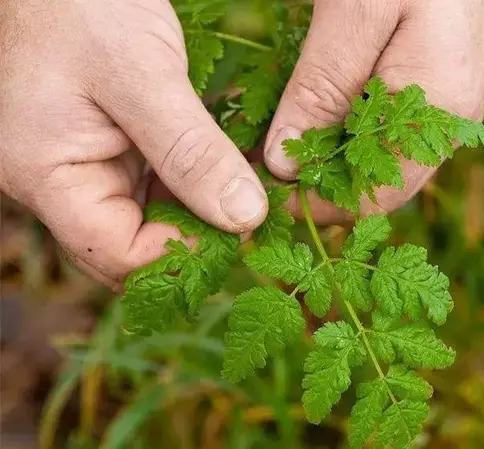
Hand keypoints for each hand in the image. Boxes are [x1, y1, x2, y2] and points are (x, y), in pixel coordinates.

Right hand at [0, 0, 267, 287]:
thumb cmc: (80, 5)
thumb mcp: (142, 76)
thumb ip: (191, 153)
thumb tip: (245, 217)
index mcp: (49, 177)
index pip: (119, 255)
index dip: (183, 253)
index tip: (242, 226)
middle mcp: (65, 183)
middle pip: (136, 243)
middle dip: (196, 235)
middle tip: (255, 212)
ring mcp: (88, 165)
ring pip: (154, 214)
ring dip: (204, 206)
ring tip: (253, 187)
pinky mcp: (113, 146)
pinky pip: (159, 180)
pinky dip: (197, 177)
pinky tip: (234, 164)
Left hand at [263, 0, 483, 223]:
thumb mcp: (358, 11)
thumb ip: (322, 90)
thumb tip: (284, 163)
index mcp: (436, 109)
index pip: (376, 196)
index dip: (318, 205)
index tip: (265, 192)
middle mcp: (447, 122)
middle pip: (378, 184)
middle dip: (318, 182)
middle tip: (262, 166)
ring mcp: (443, 108)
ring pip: (378, 160)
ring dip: (327, 158)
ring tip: (276, 142)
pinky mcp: (432, 90)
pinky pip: (385, 131)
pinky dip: (343, 131)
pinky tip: (310, 115)